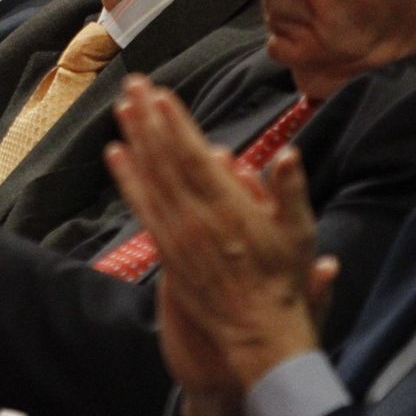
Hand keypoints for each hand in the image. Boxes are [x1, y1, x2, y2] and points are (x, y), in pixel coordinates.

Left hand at [105, 78, 322, 387]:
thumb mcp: (300, 235)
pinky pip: (142, 206)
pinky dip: (127, 178)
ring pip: (149, 177)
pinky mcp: (166, 249)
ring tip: (121, 107)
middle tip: (134, 83)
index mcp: (230, 209)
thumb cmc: (282, 281)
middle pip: (166, 159)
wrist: (258, 333)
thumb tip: (289, 154)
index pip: (195, 157)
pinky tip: (115, 154)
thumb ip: (291, 192)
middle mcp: (197, 218)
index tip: (161, 94)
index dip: (176, 124)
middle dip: (149, 118)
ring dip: (134, 139)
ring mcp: (177, 234)